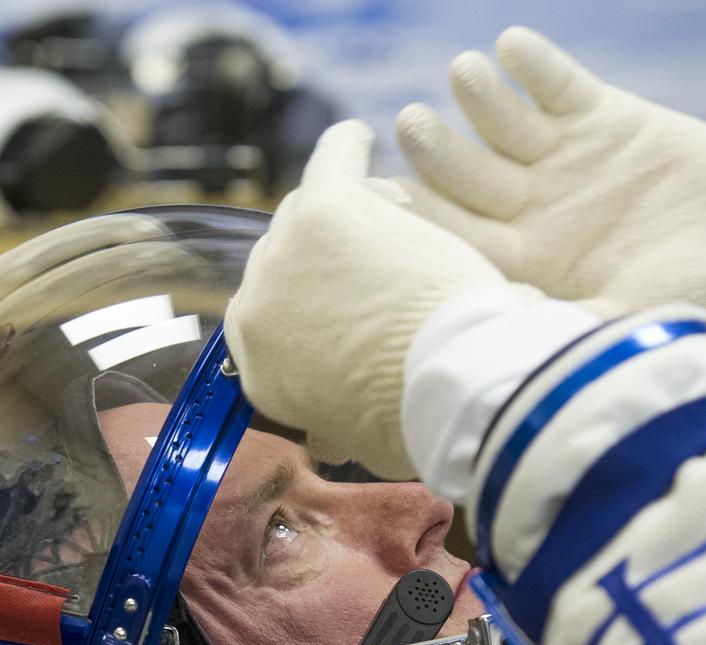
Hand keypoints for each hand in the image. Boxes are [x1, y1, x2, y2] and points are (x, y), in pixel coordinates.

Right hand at [225, 119, 531, 478]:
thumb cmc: (417, 423)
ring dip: (348, 213)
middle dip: (325, 264)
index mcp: (260, 369)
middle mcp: (258, 307)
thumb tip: (325, 436)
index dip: (307, 312)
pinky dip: (347, 148)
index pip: (268, 322)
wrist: (447, 387)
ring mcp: (286, 254)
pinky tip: (364, 140)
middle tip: (376, 267)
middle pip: (283, 263)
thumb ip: (331, 425)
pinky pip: (331, 158)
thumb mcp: (359, 442)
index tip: (341, 309)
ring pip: (306, 213)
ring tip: (393, 215)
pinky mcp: (324, 208)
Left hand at [396, 27, 705, 386]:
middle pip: (470, 178)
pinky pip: (562, 86)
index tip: (386, 200)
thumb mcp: (628, 324)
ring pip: (507, 126)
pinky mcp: (609, 121)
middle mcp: (534, 214)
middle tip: (411, 125)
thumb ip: (569, 329)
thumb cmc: (703, 304)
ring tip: (462, 73)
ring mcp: (566, 164)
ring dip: (483, 100)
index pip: (459, 240)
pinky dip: (539, 67)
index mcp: (526, 265)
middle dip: (441, 152)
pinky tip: (514, 45)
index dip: (424, 220)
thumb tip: (508, 360)